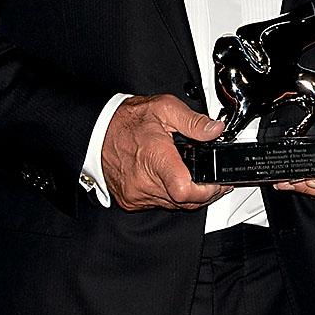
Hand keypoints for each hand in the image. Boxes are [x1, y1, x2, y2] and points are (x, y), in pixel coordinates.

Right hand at [101, 94, 232, 210]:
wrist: (97, 131)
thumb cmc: (127, 120)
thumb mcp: (163, 108)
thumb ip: (192, 121)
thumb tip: (215, 130)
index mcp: (156, 158)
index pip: (186, 191)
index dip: (209, 190)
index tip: (217, 183)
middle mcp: (145, 182)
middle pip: (185, 201)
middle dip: (202, 191)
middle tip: (208, 176)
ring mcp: (137, 195)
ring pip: (173, 206)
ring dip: (185, 194)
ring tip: (187, 173)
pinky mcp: (131, 201)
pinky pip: (158, 204)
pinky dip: (167, 194)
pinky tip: (167, 177)